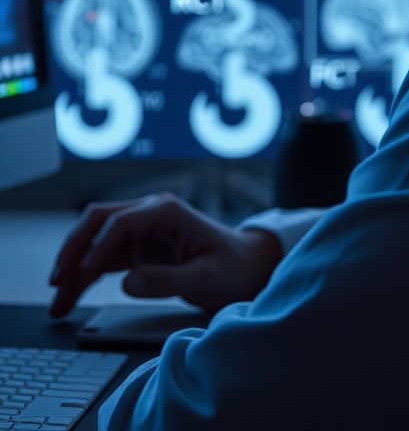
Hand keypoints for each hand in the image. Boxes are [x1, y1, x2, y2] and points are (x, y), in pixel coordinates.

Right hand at [48, 192, 282, 318]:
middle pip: (98, 222)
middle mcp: (149, 214)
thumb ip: (169, 280)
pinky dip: (86, 276)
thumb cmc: (233, 267)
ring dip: (75, 267)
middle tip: (57, 281)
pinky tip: (71, 296)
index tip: (82, 275)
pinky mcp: (139, 249)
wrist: (248, 266)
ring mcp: (142, 230)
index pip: (119, 222)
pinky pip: (105, 259)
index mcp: (166, 211)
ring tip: (57, 300)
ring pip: (96, 241)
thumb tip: (129, 283)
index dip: (97, 248)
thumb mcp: (206, 278)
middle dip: (74, 249)